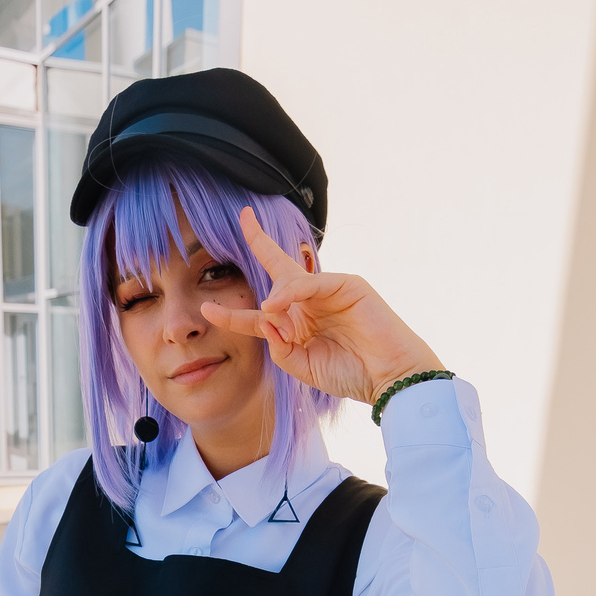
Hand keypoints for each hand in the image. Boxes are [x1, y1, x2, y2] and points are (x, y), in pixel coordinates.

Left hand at [202, 207, 443, 404]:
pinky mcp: (348, 285)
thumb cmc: (351, 374)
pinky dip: (294, 292)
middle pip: (277, 269)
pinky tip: (280, 304)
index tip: (206, 309)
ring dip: (277, 296)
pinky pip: (313, 283)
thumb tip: (265, 317)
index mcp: (299, 324)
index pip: (260, 313)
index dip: (233, 313)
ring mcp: (329, 292)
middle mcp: (311, 303)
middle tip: (244, 217)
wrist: (388, 378)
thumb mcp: (303, 367)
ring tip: (272, 312)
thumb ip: (279, 347)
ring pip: (291, 280)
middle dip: (259, 241)